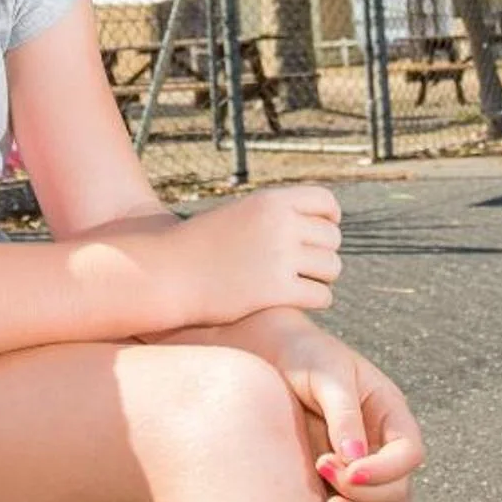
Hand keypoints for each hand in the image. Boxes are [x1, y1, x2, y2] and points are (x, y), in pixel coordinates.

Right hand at [160, 182, 340, 327]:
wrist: (168, 272)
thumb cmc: (201, 246)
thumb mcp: (239, 215)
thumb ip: (275, 216)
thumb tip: (320, 227)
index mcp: (271, 201)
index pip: (326, 202)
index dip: (330, 218)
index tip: (321, 232)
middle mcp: (280, 225)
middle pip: (332, 238)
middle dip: (323, 252)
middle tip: (305, 265)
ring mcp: (280, 258)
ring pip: (332, 268)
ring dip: (322, 278)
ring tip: (303, 282)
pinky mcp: (276, 291)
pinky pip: (321, 296)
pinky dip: (316, 299)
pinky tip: (300, 299)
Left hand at [247, 317, 425, 501]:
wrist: (268, 360)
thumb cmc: (305, 357)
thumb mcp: (327, 375)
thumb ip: (344, 414)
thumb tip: (356, 458)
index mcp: (389, 413)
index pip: (409, 453)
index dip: (386, 471)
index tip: (350, 472)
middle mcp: (381, 445)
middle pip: (397, 490)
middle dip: (365, 495)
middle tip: (323, 473)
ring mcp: (362, 469)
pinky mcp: (337, 485)